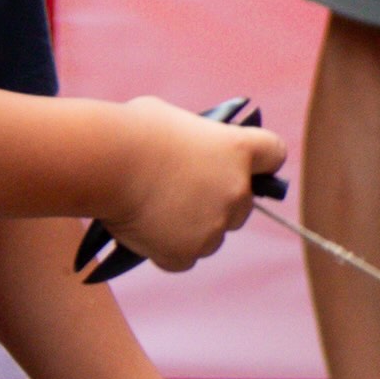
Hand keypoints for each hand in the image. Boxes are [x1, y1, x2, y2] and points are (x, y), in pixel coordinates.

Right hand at [89, 99, 284, 273]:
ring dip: (193, 229)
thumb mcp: (173, 120)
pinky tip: (145, 234)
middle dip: (219, 202)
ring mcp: (215, 225)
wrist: (105, 162)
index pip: (273, 154)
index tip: (248, 166)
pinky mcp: (188, 252)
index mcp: (238, 150)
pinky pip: (184, 257)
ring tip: (155, 213)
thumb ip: (194, 142)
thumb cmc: (132, 132)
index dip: (261, 162)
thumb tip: (188, 155)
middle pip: (242, 205)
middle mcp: (236, 190)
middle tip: (184, 195)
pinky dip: (167, 250)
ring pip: (213, 236)